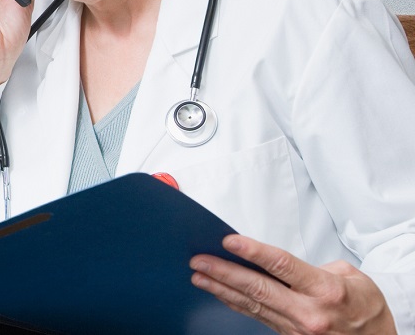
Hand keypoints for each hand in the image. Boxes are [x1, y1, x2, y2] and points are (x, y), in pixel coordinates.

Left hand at [190, 234, 395, 333]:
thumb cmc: (366, 309)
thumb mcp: (352, 278)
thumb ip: (313, 267)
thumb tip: (279, 263)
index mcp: (326, 291)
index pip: (282, 266)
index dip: (253, 252)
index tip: (230, 241)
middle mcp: (309, 312)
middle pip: (258, 288)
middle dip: (224, 272)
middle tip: (200, 261)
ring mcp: (297, 328)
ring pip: (252, 305)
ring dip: (222, 289)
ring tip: (199, 276)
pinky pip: (258, 317)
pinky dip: (237, 304)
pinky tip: (221, 294)